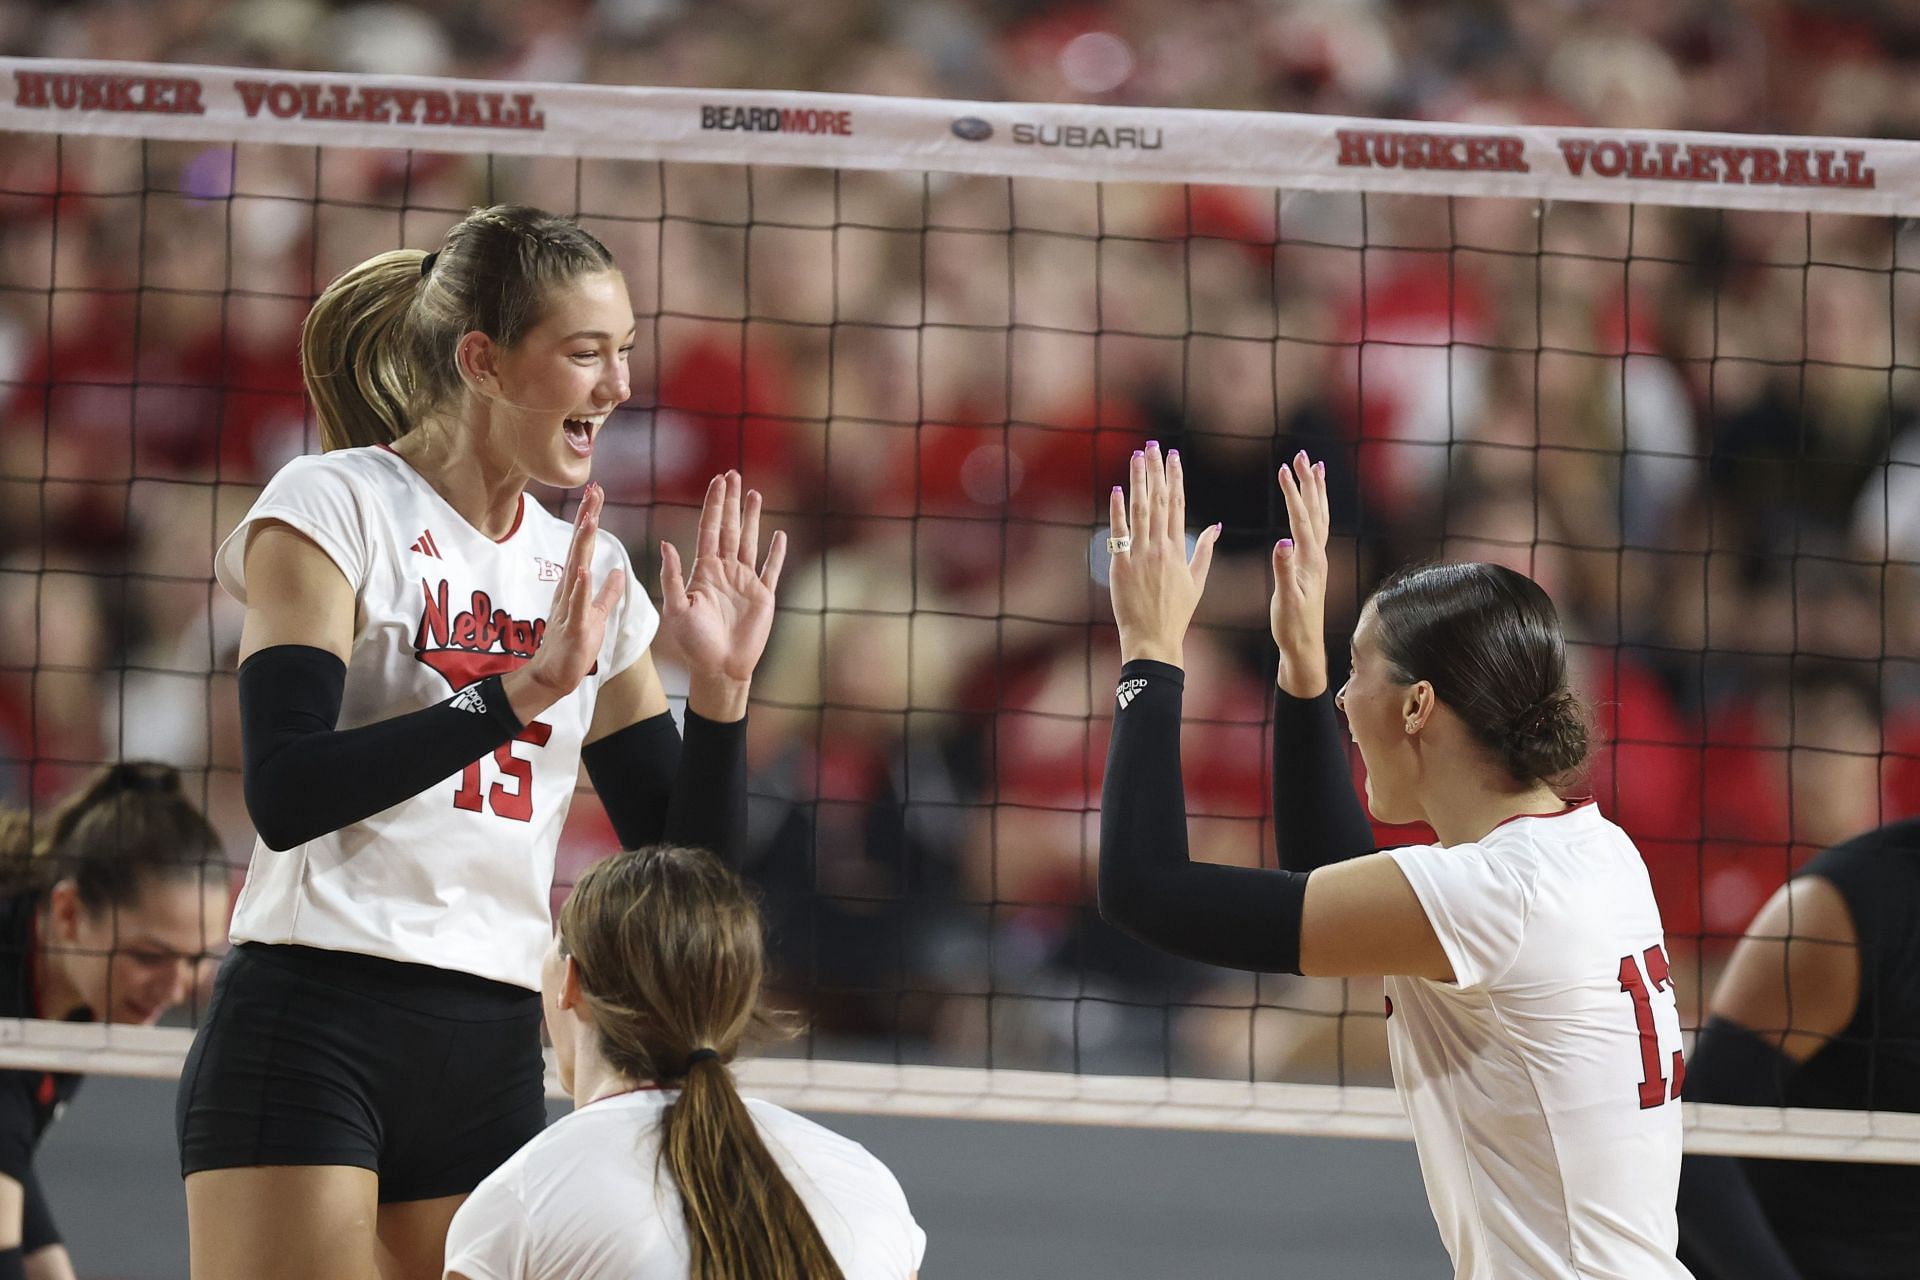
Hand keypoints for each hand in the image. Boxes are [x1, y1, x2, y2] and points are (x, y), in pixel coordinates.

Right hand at [509, 483, 624, 719]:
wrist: (552, 675)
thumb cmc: (573, 644)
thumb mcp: (595, 614)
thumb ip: (606, 593)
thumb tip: (616, 571)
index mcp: (575, 584)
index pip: (584, 545)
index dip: (590, 518)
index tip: (597, 492)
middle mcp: (569, 589)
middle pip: (579, 547)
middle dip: (587, 518)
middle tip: (594, 489)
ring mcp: (569, 606)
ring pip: (577, 569)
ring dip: (584, 544)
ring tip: (591, 519)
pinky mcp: (573, 626)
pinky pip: (578, 604)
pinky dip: (582, 586)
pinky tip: (585, 569)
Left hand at [660, 471, 786, 704]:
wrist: (720, 669)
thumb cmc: (694, 643)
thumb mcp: (677, 609)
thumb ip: (672, 577)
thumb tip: (666, 543)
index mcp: (704, 570)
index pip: (709, 529)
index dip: (713, 505)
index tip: (717, 481)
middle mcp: (725, 571)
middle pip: (730, 528)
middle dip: (730, 502)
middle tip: (732, 474)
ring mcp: (745, 582)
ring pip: (750, 542)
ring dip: (753, 518)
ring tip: (754, 493)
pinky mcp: (763, 596)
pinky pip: (771, 569)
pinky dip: (777, 552)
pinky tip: (779, 535)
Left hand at [1107, 442, 1220, 665]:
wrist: (1153, 637)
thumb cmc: (1176, 612)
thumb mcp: (1197, 581)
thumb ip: (1205, 550)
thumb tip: (1216, 525)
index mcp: (1178, 549)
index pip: (1177, 504)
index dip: (1174, 478)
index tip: (1173, 456)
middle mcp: (1160, 548)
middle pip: (1158, 501)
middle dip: (1155, 470)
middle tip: (1151, 446)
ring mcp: (1139, 556)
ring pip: (1139, 511)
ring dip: (1138, 481)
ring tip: (1136, 457)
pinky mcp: (1120, 566)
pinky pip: (1118, 534)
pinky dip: (1117, 511)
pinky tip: (1117, 490)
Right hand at [1272, 452, 1330, 696]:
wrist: (1304, 647)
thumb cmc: (1293, 626)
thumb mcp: (1286, 600)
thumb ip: (1284, 570)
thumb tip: (1282, 542)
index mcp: (1310, 561)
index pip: (1301, 519)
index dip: (1293, 493)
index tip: (1283, 468)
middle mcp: (1318, 556)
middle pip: (1315, 510)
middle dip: (1308, 482)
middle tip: (1302, 455)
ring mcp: (1318, 560)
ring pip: (1319, 517)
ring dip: (1316, 491)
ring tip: (1314, 468)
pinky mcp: (1313, 566)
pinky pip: (1316, 528)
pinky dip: (1313, 510)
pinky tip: (1308, 506)